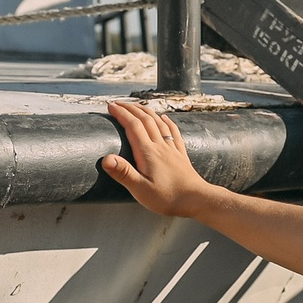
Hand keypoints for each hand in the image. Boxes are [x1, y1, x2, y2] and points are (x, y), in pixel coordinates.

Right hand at [102, 98, 216, 218]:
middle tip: (118, 103)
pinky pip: (173, 132)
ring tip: (137, 106)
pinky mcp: (181, 155)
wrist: (196, 200)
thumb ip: (123, 173)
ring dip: (146, 111)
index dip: (121, 114)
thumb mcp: (140, 189)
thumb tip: (106, 159)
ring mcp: (172, 149)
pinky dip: (167, 121)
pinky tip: (165, 117)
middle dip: (130, 109)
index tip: (110, 106)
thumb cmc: (168, 197)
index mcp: (148, 153)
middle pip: (145, 120)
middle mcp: (160, 146)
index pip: (133, 126)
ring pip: (159, 123)